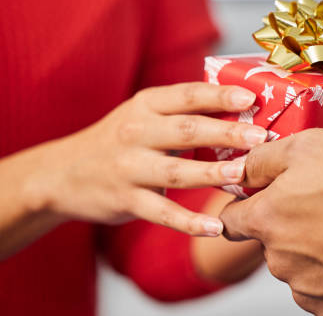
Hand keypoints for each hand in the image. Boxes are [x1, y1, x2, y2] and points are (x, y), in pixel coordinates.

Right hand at [20, 82, 266, 236]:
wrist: (62, 173)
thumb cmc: (119, 140)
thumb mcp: (142, 115)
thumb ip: (182, 112)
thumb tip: (240, 111)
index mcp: (146, 105)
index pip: (188, 95)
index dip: (220, 96)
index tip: (251, 99)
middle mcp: (136, 132)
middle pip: (188, 131)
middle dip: (226, 133)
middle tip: (260, 137)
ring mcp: (129, 167)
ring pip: (177, 171)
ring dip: (211, 173)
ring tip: (242, 174)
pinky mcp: (126, 200)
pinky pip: (162, 213)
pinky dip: (188, 222)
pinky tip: (215, 227)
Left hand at [220, 129, 322, 315]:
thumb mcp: (310, 146)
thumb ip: (266, 157)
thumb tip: (243, 166)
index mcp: (267, 219)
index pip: (230, 220)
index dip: (242, 206)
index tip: (260, 199)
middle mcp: (279, 257)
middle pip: (270, 240)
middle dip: (288, 224)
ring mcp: (305, 285)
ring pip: (297, 263)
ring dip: (313, 247)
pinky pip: (322, 287)